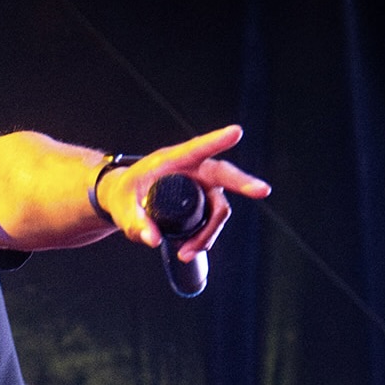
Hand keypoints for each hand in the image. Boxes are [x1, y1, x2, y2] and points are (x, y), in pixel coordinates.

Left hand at [99, 125, 271, 261]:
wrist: (125, 200)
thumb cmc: (123, 194)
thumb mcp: (122, 208)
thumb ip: (134, 222)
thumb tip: (152, 241)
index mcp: (172, 160)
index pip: (197, 148)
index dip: (216, 141)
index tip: (236, 132)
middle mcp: (193, 170)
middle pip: (224, 175)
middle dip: (244, 183)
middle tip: (262, 191)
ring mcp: (201, 187)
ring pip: (218, 207)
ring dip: (210, 232)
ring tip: (187, 252)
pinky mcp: (203, 203)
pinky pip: (212, 220)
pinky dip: (205, 237)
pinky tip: (192, 250)